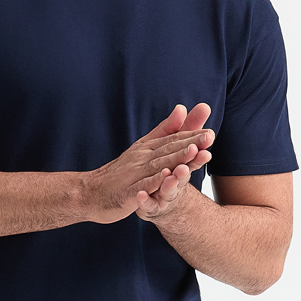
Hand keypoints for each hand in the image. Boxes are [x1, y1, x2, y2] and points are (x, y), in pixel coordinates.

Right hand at [80, 104, 212, 224]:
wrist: (90, 192)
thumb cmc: (120, 173)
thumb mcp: (143, 147)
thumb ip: (165, 130)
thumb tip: (182, 107)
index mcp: (147, 149)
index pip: (173, 140)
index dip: (192, 136)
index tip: (211, 132)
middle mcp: (141, 159)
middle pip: (168, 150)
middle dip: (190, 143)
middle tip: (209, 137)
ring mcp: (134, 175)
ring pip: (157, 165)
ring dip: (175, 158)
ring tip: (193, 152)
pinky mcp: (127, 193)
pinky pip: (141, 187)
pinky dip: (153, 182)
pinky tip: (166, 178)